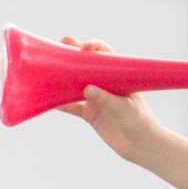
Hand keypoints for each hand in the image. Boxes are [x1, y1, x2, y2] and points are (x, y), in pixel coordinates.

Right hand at [56, 38, 164, 163]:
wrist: (141, 146)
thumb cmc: (140, 123)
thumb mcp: (125, 109)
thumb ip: (107, 100)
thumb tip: (87, 89)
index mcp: (120, 77)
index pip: (107, 55)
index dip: (95, 47)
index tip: (84, 48)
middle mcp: (106, 84)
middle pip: (87, 65)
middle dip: (74, 53)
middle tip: (62, 42)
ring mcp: (97, 98)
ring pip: (75, 84)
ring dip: (62, 77)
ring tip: (46, 69)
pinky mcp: (89, 113)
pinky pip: (70, 105)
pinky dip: (58, 102)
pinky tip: (46, 100)